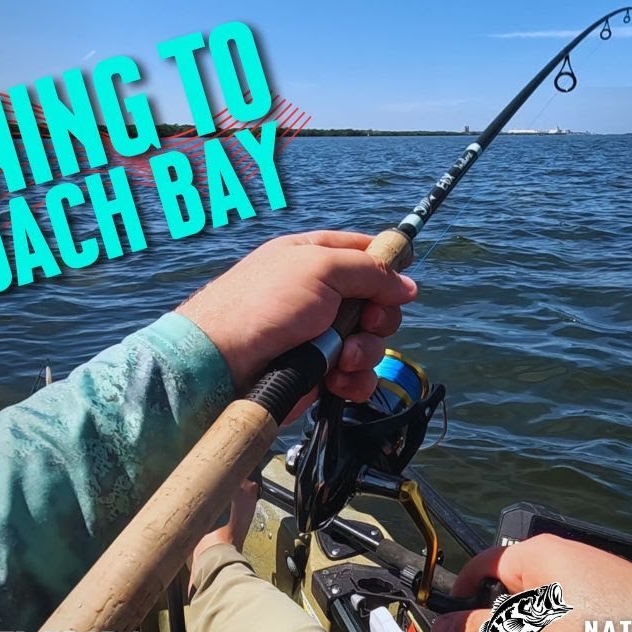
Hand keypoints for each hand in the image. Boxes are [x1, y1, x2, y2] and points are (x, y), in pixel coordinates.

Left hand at [176, 231, 416, 410]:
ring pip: (371, 342)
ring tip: (342, 358)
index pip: (363, 251)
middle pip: (376, 302)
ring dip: (365, 351)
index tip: (404, 276)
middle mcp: (320, 295)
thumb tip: (407, 286)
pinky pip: (357, 375)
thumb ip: (370, 271)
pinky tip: (336, 381)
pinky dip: (354, 380)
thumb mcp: (321, 269)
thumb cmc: (265, 304)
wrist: (224, 363)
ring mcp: (319, 335)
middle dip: (379, 316)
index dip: (388, 262)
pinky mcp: (319, 372)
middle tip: (366, 322)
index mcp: (315, 257)